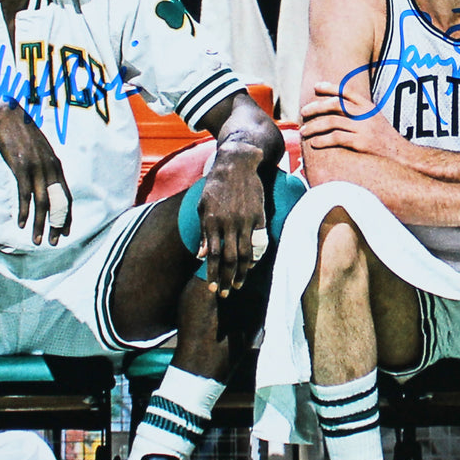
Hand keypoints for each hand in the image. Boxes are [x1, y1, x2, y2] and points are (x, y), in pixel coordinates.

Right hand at [0, 103, 71, 245]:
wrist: (5, 115)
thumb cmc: (20, 135)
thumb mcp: (38, 151)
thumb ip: (44, 166)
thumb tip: (45, 182)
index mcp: (56, 165)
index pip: (66, 196)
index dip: (66, 215)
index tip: (65, 231)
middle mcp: (50, 168)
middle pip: (58, 203)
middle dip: (57, 225)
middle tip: (54, 242)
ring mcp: (37, 168)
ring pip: (42, 202)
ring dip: (41, 223)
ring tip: (38, 240)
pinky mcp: (21, 167)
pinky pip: (24, 194)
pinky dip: (24, 210)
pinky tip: (21, 223)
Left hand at [197, 142, 267, 298]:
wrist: (237, 164)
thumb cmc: (215, 185)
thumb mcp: (202, 206)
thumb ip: (203, 232)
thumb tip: (200, 255)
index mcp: (212, 221)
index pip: (212, 255)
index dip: (212, 274)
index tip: (213, 288)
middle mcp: (229, 223)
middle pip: (229, 259)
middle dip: (227, 279)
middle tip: (225, 294)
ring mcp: (245, 220)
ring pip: (245, 253)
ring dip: (242, 273)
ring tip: (239, 285)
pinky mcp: (258, 216)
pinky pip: (258, 241)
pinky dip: (255, 256)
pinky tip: (252, 266)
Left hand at [300, 82, 411, 159]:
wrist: (403, 154)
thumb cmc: (386, 138)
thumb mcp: (376, 119)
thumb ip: (360, 112)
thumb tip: (339, 110)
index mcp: (368, 107)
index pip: (346, 91)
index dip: (330, 87)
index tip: (316, 87)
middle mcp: (365, 115)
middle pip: (335, 105)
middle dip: (316, 107)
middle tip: (303, 112)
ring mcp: (364, 129)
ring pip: (332, 122)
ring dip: (314, 126)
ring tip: (304, 131)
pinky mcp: (362, 143)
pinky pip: (337, 138)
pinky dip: (322, 141)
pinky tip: (314, 144)